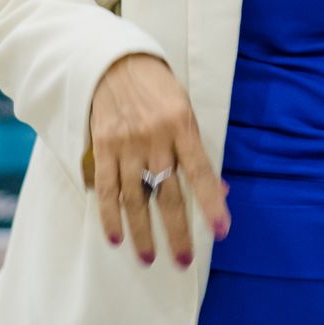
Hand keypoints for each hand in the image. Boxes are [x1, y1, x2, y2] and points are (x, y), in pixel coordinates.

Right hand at [86, 53, 229, 268]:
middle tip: (183, 261)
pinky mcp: (102, 147)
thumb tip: (221, 190)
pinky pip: (105, 189)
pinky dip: (109, 216)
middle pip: (168, 193)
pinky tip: (115, 237)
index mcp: (182, 125)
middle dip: (176, 231)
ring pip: (135, 198)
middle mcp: (155, 138)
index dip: (211, 203)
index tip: (220, 230)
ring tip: (149, 258)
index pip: (201, 172)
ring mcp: (126, 144)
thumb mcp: (185, 110)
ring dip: (142, 232)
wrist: (115, 63)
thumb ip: (197, 150)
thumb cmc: (158, 89)